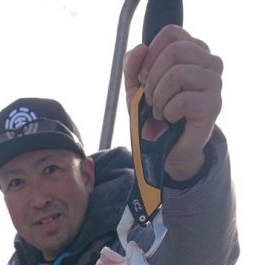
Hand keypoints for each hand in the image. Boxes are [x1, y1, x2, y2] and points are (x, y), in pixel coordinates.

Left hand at [124, 25, 222, 180]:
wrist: (168, 149)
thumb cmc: (156, 116)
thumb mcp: (136, 89)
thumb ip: (132, 66)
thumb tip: (140, 49)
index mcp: (193, 50)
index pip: (171, 33)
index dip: (150, 55)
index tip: (144, 78)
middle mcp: (209, 62)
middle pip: (174, 51)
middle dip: (152, 79)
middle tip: (150, 99)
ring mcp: (214, 82)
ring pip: (178, 73)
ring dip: (159, 97)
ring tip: (159, 111)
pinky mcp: (213, 105)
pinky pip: (183, 99)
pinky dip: (168, 112)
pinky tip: (170, 119)